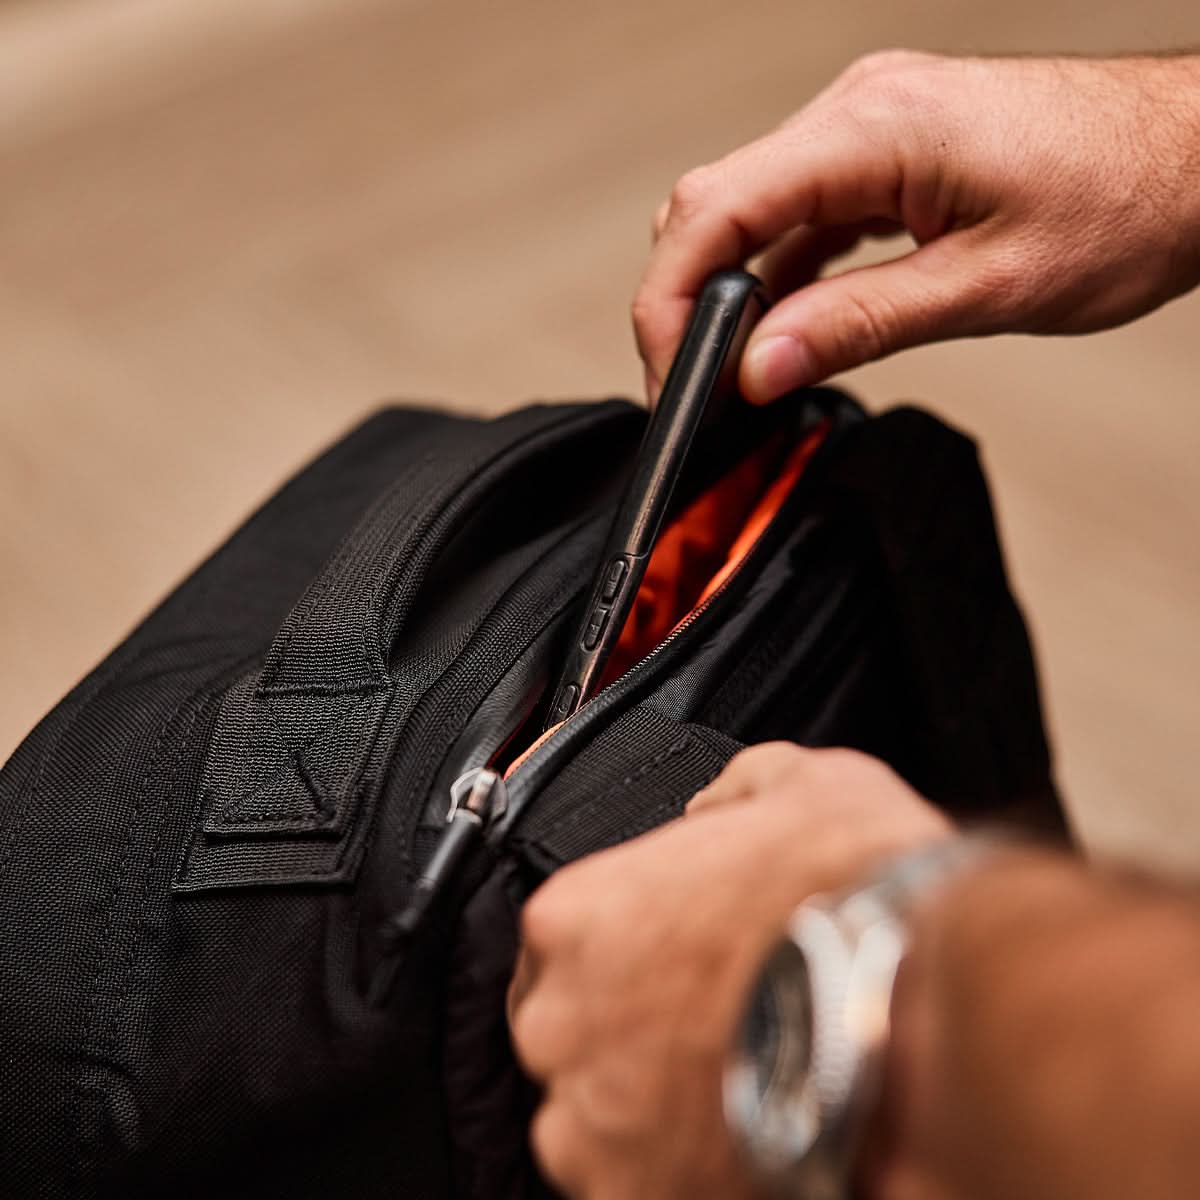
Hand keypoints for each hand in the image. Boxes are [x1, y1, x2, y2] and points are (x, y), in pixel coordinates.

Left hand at [507, 744, 949, 1198]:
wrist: (923, 1007)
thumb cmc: (855, 894)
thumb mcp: (792, 785)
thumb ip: (725, 797)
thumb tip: (713, 811)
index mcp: (576, 917)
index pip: (562, 944)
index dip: (627, 953)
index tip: (674, 965)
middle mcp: (562, 1023)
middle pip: (571, 1036)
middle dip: (629, 1035)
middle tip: (712, 1029)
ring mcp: (595, 1123)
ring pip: (596, 1124)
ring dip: (648, 1114)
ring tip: (736, 1092)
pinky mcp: (639, 1199)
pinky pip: (636, 1186)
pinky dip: (681, 1174)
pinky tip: (748, 1138)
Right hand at [634, 52, 1199, 402]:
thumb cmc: (1130, 200)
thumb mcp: (985, 286)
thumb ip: (856, 327)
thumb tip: (760, 368)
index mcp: (874, 129)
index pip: (716, 209)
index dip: (670, 300)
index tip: (670, 375)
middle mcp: (858, 110)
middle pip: (713, 204)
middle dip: (686, 301)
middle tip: (700, 388)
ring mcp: (868, 126)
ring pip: (749, 209)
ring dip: (730, 291)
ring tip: (741, 369)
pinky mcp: (885, 152)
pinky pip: (799, 212)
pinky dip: (778, 273)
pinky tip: (788, 325)